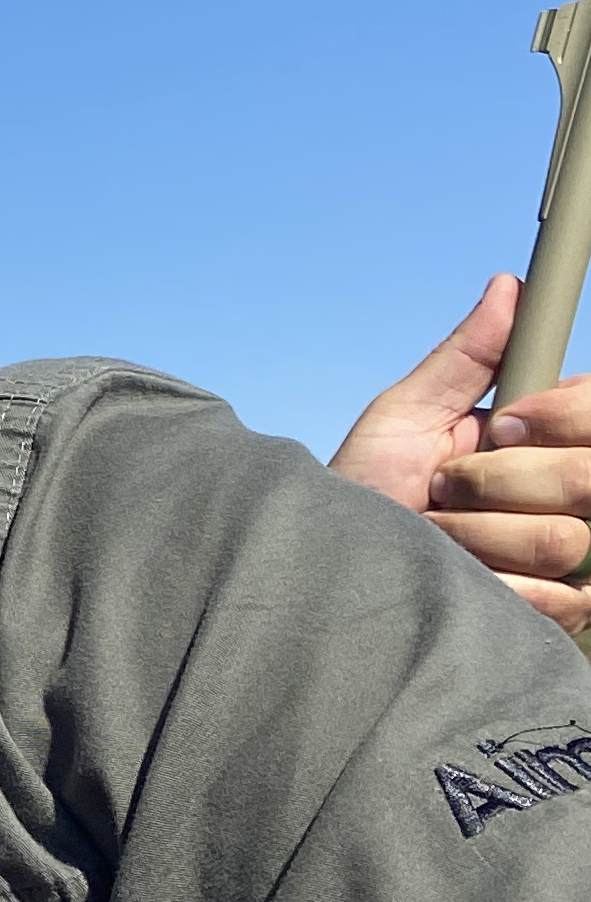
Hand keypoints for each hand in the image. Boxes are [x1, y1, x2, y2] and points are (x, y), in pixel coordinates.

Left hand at [329, 277, 590, 631]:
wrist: (336, 567)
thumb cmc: (367, 491)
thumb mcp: (406, 415)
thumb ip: (466, 356)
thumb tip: (507, 287)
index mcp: (554, 442)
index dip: (562, 415)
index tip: (502, 425)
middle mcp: (578, 497)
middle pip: (589, 476)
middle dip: (499, 480)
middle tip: (447, 487)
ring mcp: (577, 560)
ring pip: (566, 537)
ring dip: (479, 534)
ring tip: (442, 536)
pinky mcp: (562, 614)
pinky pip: (558, 596)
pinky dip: (492, 585)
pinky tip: (464, 578)